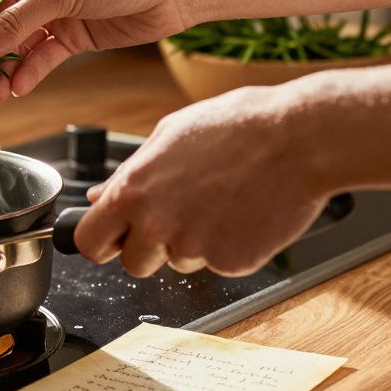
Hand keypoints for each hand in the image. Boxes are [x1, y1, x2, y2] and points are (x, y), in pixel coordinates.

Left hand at [74, 85, 333, 277]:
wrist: (301, 137)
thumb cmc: (238, 126)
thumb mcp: (168, 136)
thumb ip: (128, 175)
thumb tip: (98, 197)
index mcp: (132, 192)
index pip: (89, 242)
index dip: (100, 242)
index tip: (112, 239)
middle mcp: (157, 224)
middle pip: (133, 264)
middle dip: (148, 248)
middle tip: (177, 217)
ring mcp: (195, 248)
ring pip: (178, 263)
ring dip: (192, 243)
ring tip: (221, 201)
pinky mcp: (232, 263)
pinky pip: (218, 264)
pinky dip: (229, 246)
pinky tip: (244, 212)